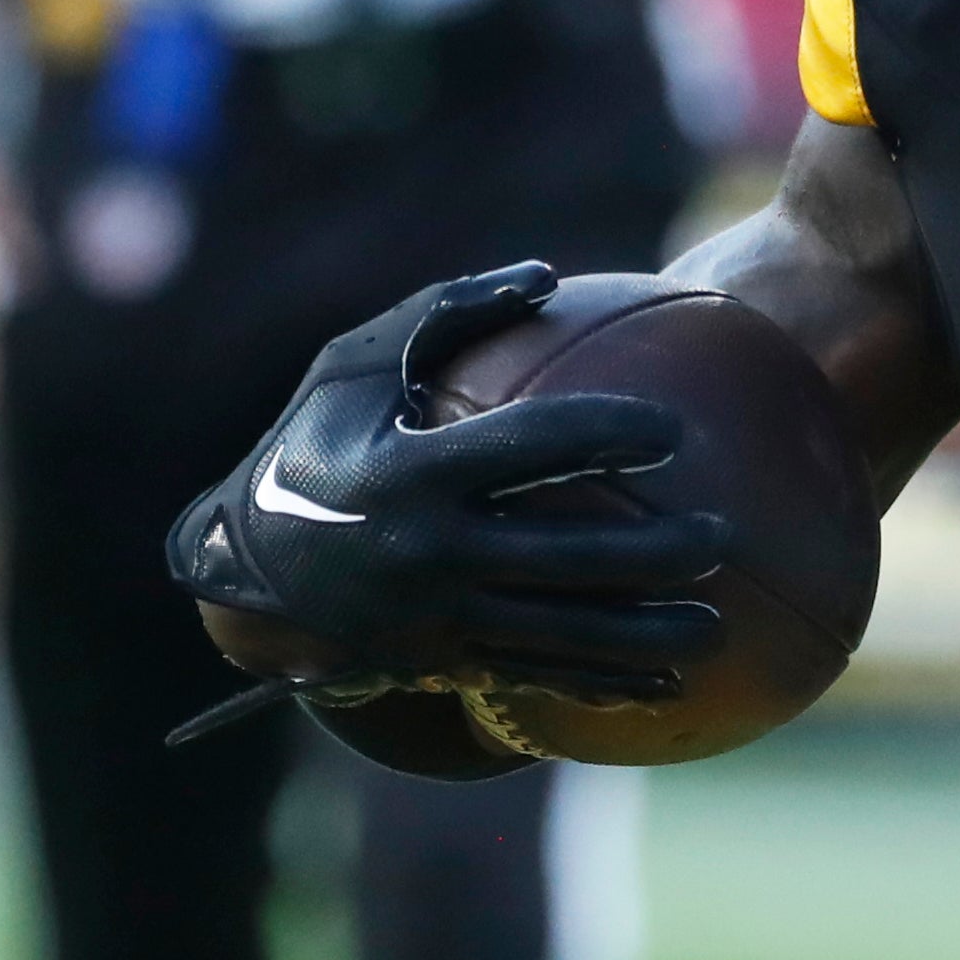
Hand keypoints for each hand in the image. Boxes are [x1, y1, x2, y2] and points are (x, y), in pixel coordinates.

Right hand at [166, 263, 730, 708]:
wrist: (239, 572)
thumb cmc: (315, 445)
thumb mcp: (354, 365)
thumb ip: (448, 312)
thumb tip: (548, 274)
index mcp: (411, 472)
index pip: (529, 448)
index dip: (607, 435)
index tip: (673, 432)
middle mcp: (427, 551)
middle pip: (565, 557)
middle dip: (652, 553)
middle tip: (719, 534)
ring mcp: (435, 618)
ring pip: (563, 633)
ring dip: (646, 634)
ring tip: (719, 623)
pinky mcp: (442, 663)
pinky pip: (538, 676)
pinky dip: (606, 683)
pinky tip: (669, 685)